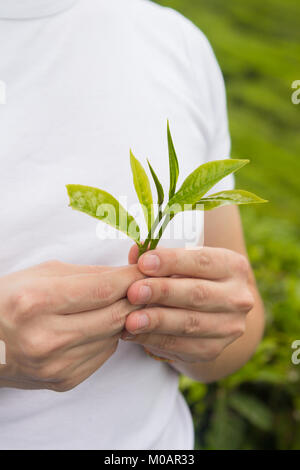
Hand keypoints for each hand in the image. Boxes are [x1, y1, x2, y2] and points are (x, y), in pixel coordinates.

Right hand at [0, 260, 143, 390]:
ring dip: (122, 318)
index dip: (130, 278)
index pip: (101, 290)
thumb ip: (88, 274)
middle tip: (144, 286)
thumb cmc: (10, 300)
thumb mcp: (42, 274)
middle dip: (135, 298)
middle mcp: (45, 339)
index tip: (148, 269)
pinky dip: (107, 337)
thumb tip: (128, 274)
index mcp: (35, 303)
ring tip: (117, 303)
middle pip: (113, 316)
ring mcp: (54, 366)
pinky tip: (95, 326)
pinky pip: (104, 355)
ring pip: (113, 336)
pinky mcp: (63, 382)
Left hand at [123, 247, 253, 362]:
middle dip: (162, 292)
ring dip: (156, 321)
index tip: (143, 262)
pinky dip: (154, 340)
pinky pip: (181, 346)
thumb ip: (160, 256)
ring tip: (130, 320)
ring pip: (190, 324)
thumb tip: (135, 251)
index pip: (203, 261)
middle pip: (197, 294)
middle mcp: (238, 297)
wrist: (211, 313)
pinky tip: (133, 334)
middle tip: (133, 292)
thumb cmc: (189, 277)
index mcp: (233, 266)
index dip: (172, 261)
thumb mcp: (182, 262)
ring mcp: (229, 326)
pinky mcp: (213, 350)